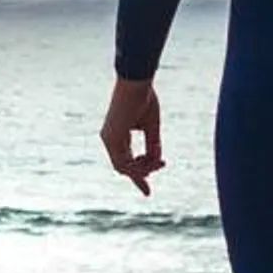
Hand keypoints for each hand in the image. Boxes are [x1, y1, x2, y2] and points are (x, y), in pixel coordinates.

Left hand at [100, 78, 165, 193]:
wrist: (137, 81)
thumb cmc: (144, 98)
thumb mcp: (151, 126)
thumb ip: (153, 145)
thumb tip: (156, 161)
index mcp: (117, 135)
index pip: (125, 162)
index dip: (138, 176)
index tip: (148, 192)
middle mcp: (109, 139)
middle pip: (124, 168)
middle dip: (144, 171)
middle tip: (163, 164)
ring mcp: (109, 139)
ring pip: (124, 168)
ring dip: (143, 169)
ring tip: (160, 162)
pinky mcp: (112, 138)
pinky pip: (124, 163)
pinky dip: (139, 167)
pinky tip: (152, 161)